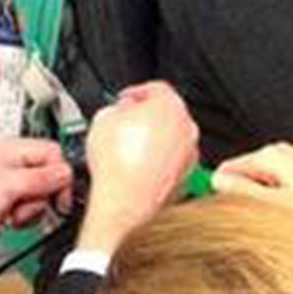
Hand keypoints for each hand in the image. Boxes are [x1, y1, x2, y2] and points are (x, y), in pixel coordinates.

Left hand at [0, 138, 71, 274]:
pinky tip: (9, 221)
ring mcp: (7, 185)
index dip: (59, 174)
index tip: (60, 194)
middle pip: (49, 174)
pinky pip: (30, 208)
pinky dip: (25, 218)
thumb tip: (66, 173)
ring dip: (32, 210)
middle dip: (43, 195)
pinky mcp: (6, 204)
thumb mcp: (7, 188)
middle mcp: (8, 164)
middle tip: (29, 204)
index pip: (52, 151)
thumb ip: (41, 178)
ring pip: (41, 194)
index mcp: (8, 149)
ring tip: (12, 213)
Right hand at [77, 82, 198, 255]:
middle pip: (167, 114)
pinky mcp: (185, 178)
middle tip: (124, 123)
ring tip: (126, 149)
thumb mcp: (103, 119)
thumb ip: (116, 107)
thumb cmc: (117, 165)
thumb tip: (120, 111)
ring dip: (152, 141)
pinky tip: (135, 168)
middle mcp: (187, 130)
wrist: (123, 205)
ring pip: (171, 140)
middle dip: (145, 117)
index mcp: (170, 108)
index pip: (156, 88)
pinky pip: (171, 163)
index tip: (125, 99)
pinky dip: (157, 163)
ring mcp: (190, 156)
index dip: (136, 92)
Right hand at [214, 142, 292, 220]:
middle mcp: (278, 150)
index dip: (222, 190)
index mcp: (267, 156)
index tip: (226, 210)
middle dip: (245, 193)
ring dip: (263, 194)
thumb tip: (216, 182)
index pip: (227, 169)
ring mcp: (292, 155)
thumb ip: (242, 191)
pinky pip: (278, 177)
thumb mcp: (276, 203)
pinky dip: (278, 190)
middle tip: (260, 215)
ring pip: (261, 176)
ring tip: (281, 211)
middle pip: (244, 172)